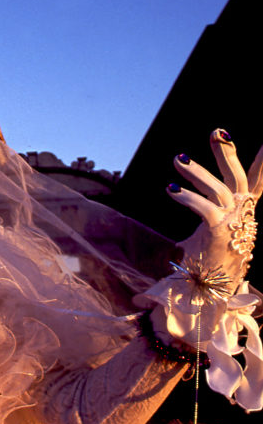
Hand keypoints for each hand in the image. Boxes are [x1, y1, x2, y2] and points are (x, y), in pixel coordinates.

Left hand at [168, 129, 262, 283]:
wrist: (209, 291)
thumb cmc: (207, 262)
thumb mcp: (206, 234)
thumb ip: (204, 217)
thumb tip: (182, 213)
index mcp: (242, 213)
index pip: (254, 184)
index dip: (259, 165)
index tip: (261, 146)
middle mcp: (241, 215)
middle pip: (239, 178)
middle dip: (228, 154)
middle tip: (217, 131)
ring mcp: (232, 223)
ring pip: (219, 189)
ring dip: (198, 171)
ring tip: (177, 158)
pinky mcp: (218, 232)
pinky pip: (205, 207)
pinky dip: (187, 196)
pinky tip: (170, 189)